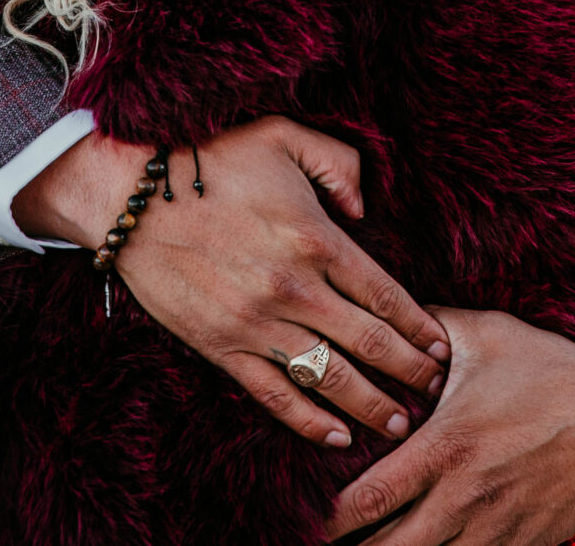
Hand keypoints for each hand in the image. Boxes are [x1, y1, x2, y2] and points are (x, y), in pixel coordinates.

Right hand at [14, 116, 449, 448]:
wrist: (131, 198)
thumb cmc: (211, 159)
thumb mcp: (284, 136)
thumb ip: (339, 165)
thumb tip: (366, 211)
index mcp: (316, 238)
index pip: (385, 295)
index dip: (420, 325)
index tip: (444, 347)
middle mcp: (294, 288)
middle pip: (369, 344)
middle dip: (409, 372)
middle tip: (435, 391)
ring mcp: (257, 323)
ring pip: (330, 378)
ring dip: (371, 405)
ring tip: (399, 424)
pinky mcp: (222, 347)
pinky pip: (274, 395)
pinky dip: (309, 422)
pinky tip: (337, 437)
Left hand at [325, 308, 574, 544]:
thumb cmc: (554, 372)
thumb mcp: (486, 335)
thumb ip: (428, 326)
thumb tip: (384, 313)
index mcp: (445, 448)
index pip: (367, 500)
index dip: (330, 518)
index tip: (312, 516)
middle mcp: (464, 499)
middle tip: (327, 540)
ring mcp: (496, 529)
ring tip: (376, 544)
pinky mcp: (524, 545)